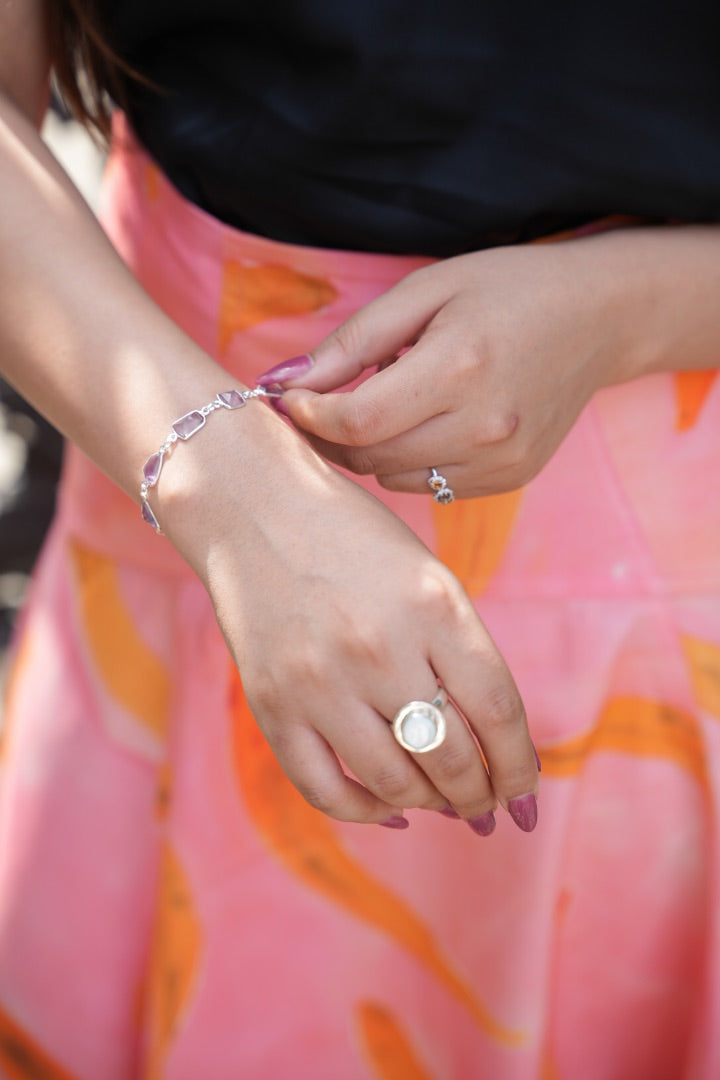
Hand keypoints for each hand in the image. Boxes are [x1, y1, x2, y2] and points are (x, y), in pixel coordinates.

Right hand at [160, 401, 538, 831]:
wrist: (251, 507)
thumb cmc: (352, 538)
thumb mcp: (427, 577)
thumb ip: (462, 653)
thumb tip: (493, 744)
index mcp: (433, 606)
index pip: (499, 712)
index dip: (521, 766)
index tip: (525, 791)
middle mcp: (380, 648)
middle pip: (453, 757)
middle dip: (482, 795)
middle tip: (488, 806)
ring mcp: (321, 682)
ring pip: (397, 784)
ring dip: (431, 804)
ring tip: (442, 801)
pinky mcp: (273, 706)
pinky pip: (326, 790)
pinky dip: (365, 811)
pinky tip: (388, 807)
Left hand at [259, 229, 646, 496]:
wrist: (599, 317)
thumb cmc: (507, 290)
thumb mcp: (425, 292)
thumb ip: (352, 343)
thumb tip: (284, 384)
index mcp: (460, 368)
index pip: (357, 420)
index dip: (309, 415)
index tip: (289, 398)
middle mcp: (484, 426)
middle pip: (370, 456)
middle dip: (330, 432)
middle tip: (320, 401)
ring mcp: (503, 460)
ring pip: (394, 479)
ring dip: (371, 449)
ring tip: (385, 403)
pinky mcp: (512, 477)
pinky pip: (431, 487)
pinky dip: (410, 462)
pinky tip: (426, 422)